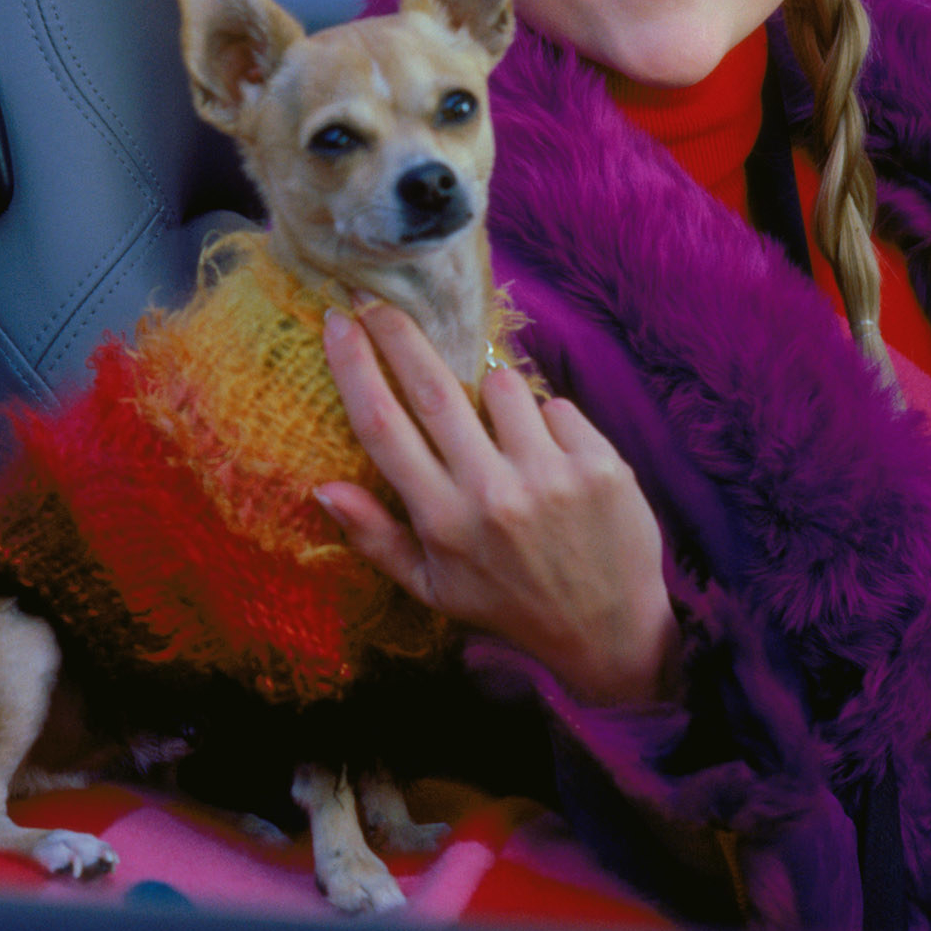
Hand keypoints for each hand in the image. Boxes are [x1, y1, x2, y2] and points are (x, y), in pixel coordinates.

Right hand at [315, 303, 677, 704]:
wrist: (608, 630)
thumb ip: (376, 538)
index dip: (354, 366)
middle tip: (377, 300)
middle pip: (432, 388)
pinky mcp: (600, 464)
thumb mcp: (433, 588)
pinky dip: (548, 423)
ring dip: (495, 393)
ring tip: (503, 435)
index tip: (336, 322)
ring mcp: (549, 476)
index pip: (383, 426)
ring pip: (504, 386)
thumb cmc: (509, 603)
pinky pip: (557, 406)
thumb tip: (321, 488)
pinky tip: (553, 462)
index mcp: (442, 521)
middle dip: (398, 333)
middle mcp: (492, 493)